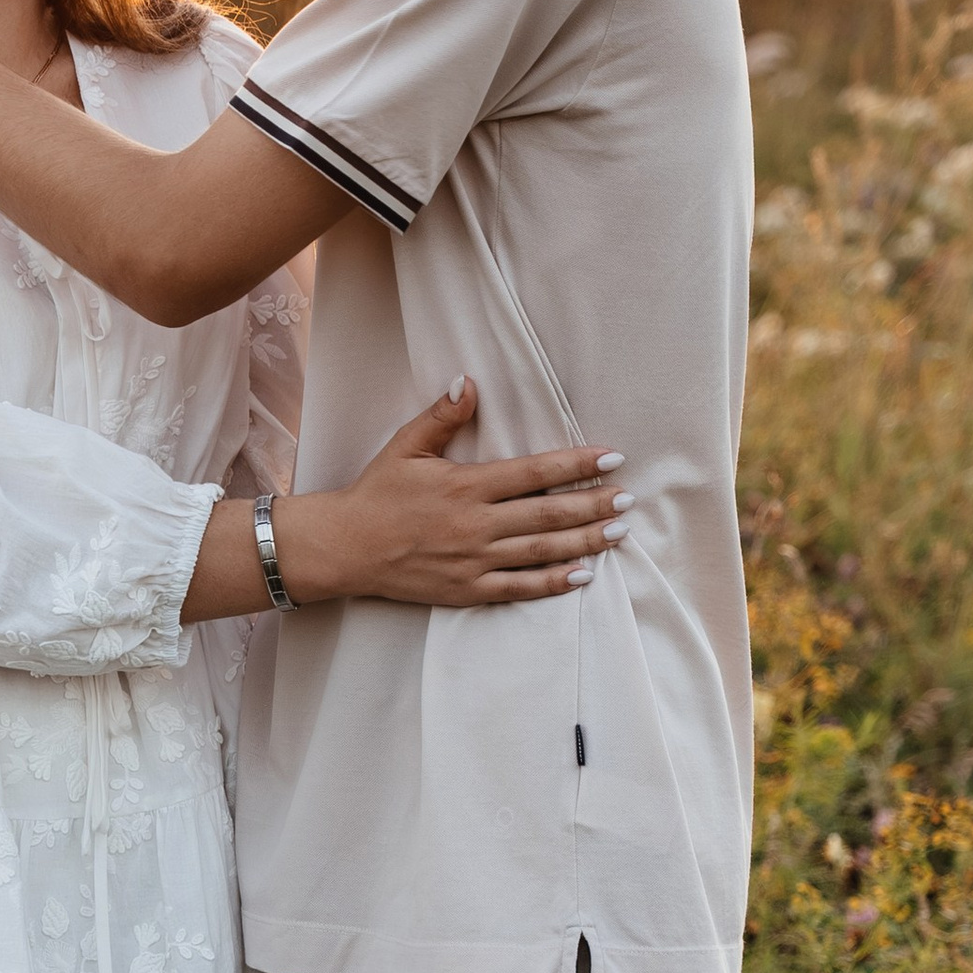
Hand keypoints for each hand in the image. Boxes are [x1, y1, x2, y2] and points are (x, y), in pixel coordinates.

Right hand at [277, 387, 628, 607]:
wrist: (345, 548)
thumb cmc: (376, 494)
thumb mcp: (405, 447)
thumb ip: (441, 417)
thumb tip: (468, 383)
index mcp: (466, 485)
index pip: (535, 474)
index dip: (577, 465)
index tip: (611, 458)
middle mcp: (477, 524)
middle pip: (549, 515)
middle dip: (593, 505)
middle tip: (627, 499)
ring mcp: (475, 560)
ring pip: (542, 552)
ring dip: (584, 541)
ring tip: (617, 532)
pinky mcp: (468, 589)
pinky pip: (520, 588)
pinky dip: (553, 583)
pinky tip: (582, 574)